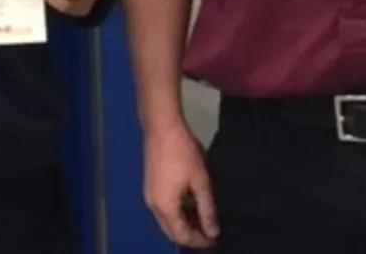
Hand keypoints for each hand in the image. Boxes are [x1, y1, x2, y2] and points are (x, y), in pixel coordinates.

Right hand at [143, 120, 218, 247]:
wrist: (161, 125)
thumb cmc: (182, 152)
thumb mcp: (200, 180)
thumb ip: (207, 208)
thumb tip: (213, 231)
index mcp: (165, 207)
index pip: (182, 236)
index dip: (200, 241)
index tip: (216, 239)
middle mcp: (153, 206)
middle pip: (172, 231)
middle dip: (191, 234)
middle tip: (210, 230)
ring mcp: (149, 195)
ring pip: (167, 220)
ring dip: (184, 222)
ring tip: (203, 216)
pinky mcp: (150, 184)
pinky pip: (163, 208)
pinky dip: (177, 211)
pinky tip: (190, 202)